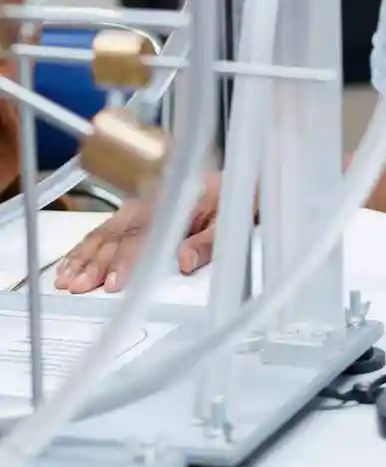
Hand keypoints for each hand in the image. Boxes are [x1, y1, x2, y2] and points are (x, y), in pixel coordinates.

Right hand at [54, 172, 221, 294]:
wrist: (237, 181)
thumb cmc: (231, 199)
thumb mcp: (229, 221)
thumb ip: (208, 242)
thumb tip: (185, 261)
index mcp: (173, 199)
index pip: (144, 233)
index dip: (126, 259)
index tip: (112, 281)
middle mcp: (151, 200)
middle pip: (118, 234)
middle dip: (95, 262)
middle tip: (78, 285)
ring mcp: (140, 204)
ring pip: (106, 231)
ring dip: (85, 255)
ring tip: (66, 279)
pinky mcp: (135, 210)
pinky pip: (106, 228)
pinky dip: (86, 246)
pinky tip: (72, 262)